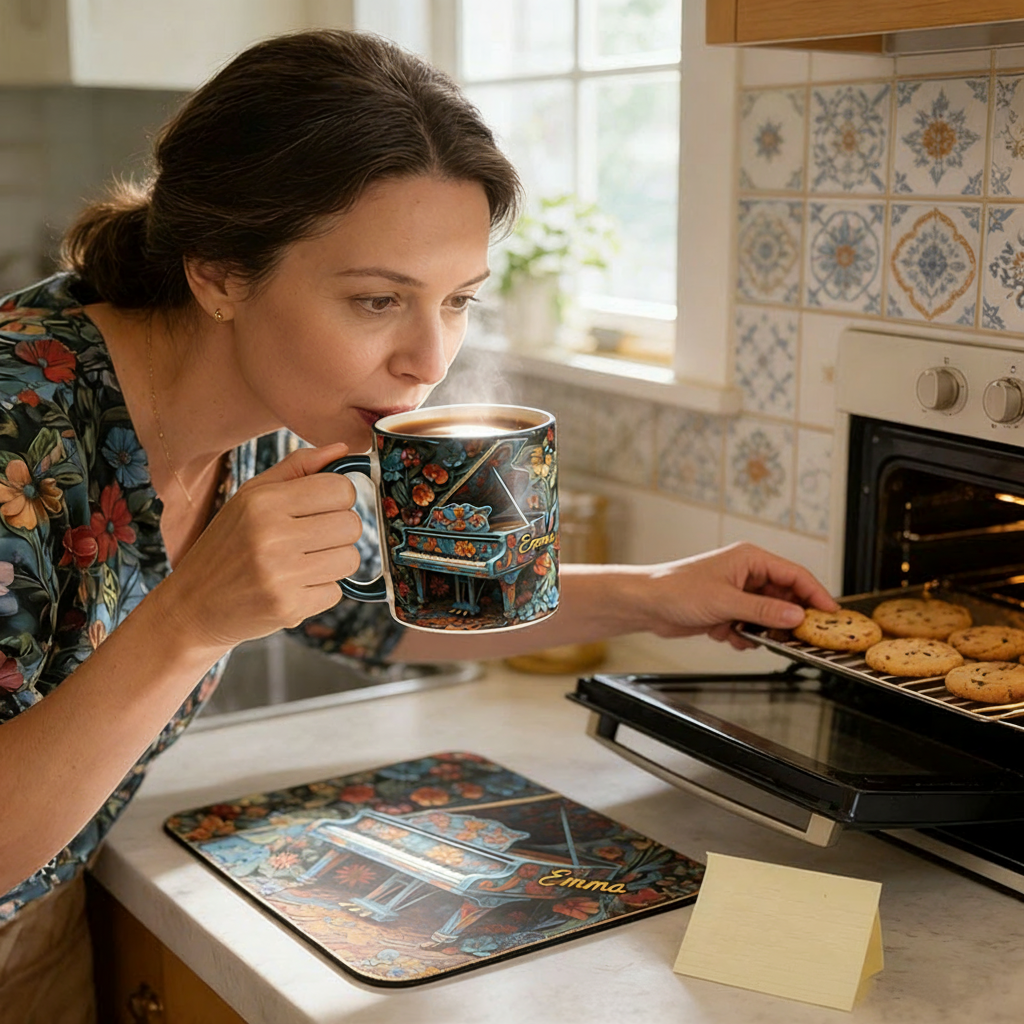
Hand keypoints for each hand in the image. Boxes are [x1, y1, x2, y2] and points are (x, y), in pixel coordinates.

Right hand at [152, 442, 363, 650]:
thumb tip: (343, 449)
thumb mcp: (250, 497)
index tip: (323, 508)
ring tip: (302, 564)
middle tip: (311, 540)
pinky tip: (292, 587)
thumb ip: (298, 468)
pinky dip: (319, 591)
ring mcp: (280, 574)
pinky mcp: (288, 607)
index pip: (340, 488)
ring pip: (350, 559)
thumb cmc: (227, 545)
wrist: (193, 604)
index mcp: (263, 501)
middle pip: (352, 525)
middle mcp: (271, 535)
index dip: (340, 499)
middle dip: (339, 533)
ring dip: (333, 563)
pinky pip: (335, 592)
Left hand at [630, 542, 837, 649]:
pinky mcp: (727, 610)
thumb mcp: (725, 602)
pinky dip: (743, 635)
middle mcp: (746, 573)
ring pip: (767, 615)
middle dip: (787, 619)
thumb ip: (763, 609)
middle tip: (798, 638)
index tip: (833, 614)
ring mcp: (737, 592)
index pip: (795, 574)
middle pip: (784, 597)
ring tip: (753, 637)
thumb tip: (796, 615)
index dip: (816, 594)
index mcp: (750, 559)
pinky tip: (729, 637)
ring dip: (762, 630)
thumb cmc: (677, 590)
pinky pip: (749, 626)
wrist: (647, 604)